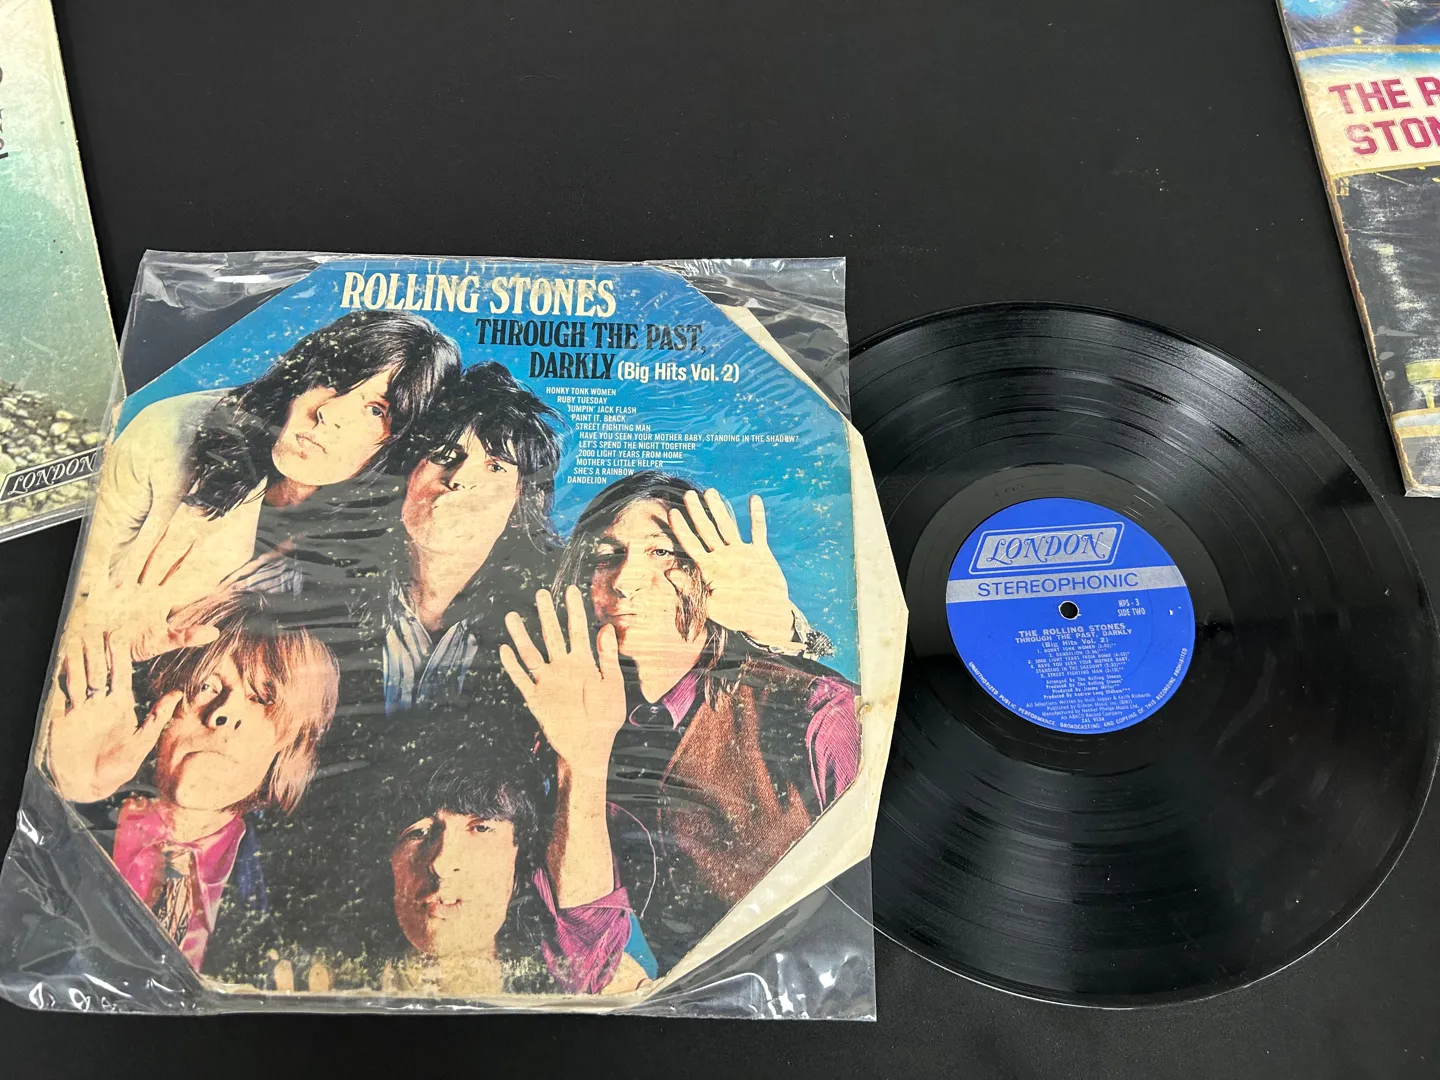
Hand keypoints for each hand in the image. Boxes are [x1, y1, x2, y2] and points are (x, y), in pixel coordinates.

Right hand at [46, 628, 180, 803]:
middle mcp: (99, 700)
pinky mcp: (62, 716)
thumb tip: (178, 694)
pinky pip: (60, 692)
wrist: (87, 783)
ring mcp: (79, 706)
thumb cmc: (118, 765)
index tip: (122, 634)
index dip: (119, 654)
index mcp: (120, 701)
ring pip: (78, 674)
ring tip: (82, 649)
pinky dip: (62, 681)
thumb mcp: (140, 742)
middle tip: (98, 633)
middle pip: (97, 667)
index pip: (120, 671)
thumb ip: (158, 718)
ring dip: (80, 663)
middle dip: (98, 651)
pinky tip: (63, 668)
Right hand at [61, 512, 221, 688]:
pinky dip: (99, 560)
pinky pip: (100, 573)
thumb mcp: (158, 643)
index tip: (200, 536)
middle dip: (167, 538)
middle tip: (179, 514)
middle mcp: (141, 589)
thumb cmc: (130, 648)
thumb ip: (185, 636)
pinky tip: (101, 541)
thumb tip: (213, 633)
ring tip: (150, 518)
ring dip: (141, 541)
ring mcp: (121, 589)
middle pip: (156, 558)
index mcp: (157, 598)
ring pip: (134, 559)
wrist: (102, 656)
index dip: (187, 556)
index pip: (176, 572)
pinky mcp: (101, 594)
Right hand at [500, 586, 626, 773]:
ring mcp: (548, 681)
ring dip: (521, 635)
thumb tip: (606, 628)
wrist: (589, 747)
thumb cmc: (605, 717)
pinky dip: (512, 665)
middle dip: (546, 615)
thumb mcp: (612, 684)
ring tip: (512, 616)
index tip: (570, 590)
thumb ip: (607, 657)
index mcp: (584, 663)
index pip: (577, 630)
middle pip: (551, 635)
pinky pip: (521, 678)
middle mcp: (563, 667)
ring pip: (531, 652)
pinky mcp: (536, 697)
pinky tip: (504, 650)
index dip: (574, 610)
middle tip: (540, 594)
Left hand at [667, 488, 795, 646]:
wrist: (767, 618)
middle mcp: (723, 557)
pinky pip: (758, 531)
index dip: (681, 529)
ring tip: (711, 492)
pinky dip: (756, 516)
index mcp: (710, 568)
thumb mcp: (710, 606)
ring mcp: (741, 553)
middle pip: (707, 530)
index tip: (672, 513)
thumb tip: (668, 573)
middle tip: (689, 495)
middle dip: (697, 513)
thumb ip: (690, 589)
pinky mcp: (760, 553)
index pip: (691, 545)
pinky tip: (754, 499)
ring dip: (720, 509)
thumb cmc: (737, 616)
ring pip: (728, 526)